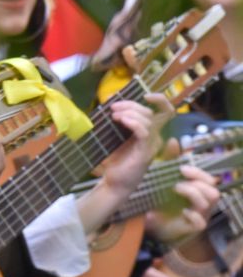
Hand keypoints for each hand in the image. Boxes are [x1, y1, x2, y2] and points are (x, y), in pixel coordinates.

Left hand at [76, 100, 165, 231]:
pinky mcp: (145, 153)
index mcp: (150, 131)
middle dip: (132, 105)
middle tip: (113, 107)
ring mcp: (152, 145)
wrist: (114, 183)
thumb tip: (111, 101)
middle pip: (152, 112)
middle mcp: (155, 137)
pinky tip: (122, 120)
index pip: (166, 111)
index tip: (144, 94)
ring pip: (149, 120)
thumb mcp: (114, 136)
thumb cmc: (114, 160)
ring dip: (130, 112)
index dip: (160, 99)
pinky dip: (134, 123)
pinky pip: (145, 132)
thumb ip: (117, 120)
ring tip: (114, 115)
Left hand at [146, 165, 220, 244]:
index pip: (209, 180)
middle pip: (213, 192)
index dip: (198, 173)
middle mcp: (203, 204)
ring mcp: (201, 216)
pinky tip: (183, 211)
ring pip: (207, 203)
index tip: (182, 168)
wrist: (158, 227)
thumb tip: (173, 144)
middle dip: (197, 183)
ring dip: (193, 194)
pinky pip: (200, 222)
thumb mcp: (165, 184)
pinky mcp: (193, 228)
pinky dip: (193, 215)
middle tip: (177, 183)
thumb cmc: (164, 204)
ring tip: (176, 190)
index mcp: (200, 192)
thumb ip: (170, 166)